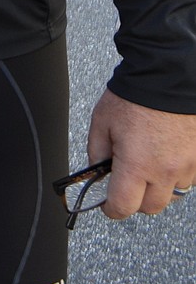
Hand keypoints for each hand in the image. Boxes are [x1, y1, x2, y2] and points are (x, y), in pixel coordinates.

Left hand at [87, 88, 195, 218]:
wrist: (167, 75)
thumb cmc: (134, 95)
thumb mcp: (102, 121)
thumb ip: (97, 152)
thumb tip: (98, 172)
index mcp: (137, 165)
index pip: (123, 207)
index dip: (111, 208)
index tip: (108, 204)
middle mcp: (165, 171)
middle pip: (150, 207)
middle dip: (136, 199)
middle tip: (129, 180)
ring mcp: (188, 166)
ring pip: (173, 194)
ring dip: (160, 186)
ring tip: (150, 161)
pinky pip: (189, 178)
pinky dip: (178, 173)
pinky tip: (168, 154)